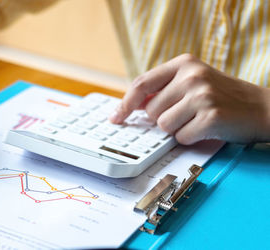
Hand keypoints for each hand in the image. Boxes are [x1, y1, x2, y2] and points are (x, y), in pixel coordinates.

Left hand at [110, 54, 269, 143]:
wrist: (261, 108)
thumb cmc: (222, 97)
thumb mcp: (192, 82)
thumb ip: (162, 90)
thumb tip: (130, 105)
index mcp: (183, 63)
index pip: (142, 84)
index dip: (125, 103)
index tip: (116, 117)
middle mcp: (192, 76)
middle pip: (151, 110)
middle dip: (163, 119)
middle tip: (186, 114)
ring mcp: (202, 95)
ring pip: (164, 125)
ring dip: (177, 129)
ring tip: (197, 119)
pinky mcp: (211, 116)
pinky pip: (181, 137)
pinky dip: (190, 138)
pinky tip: (205, 128)